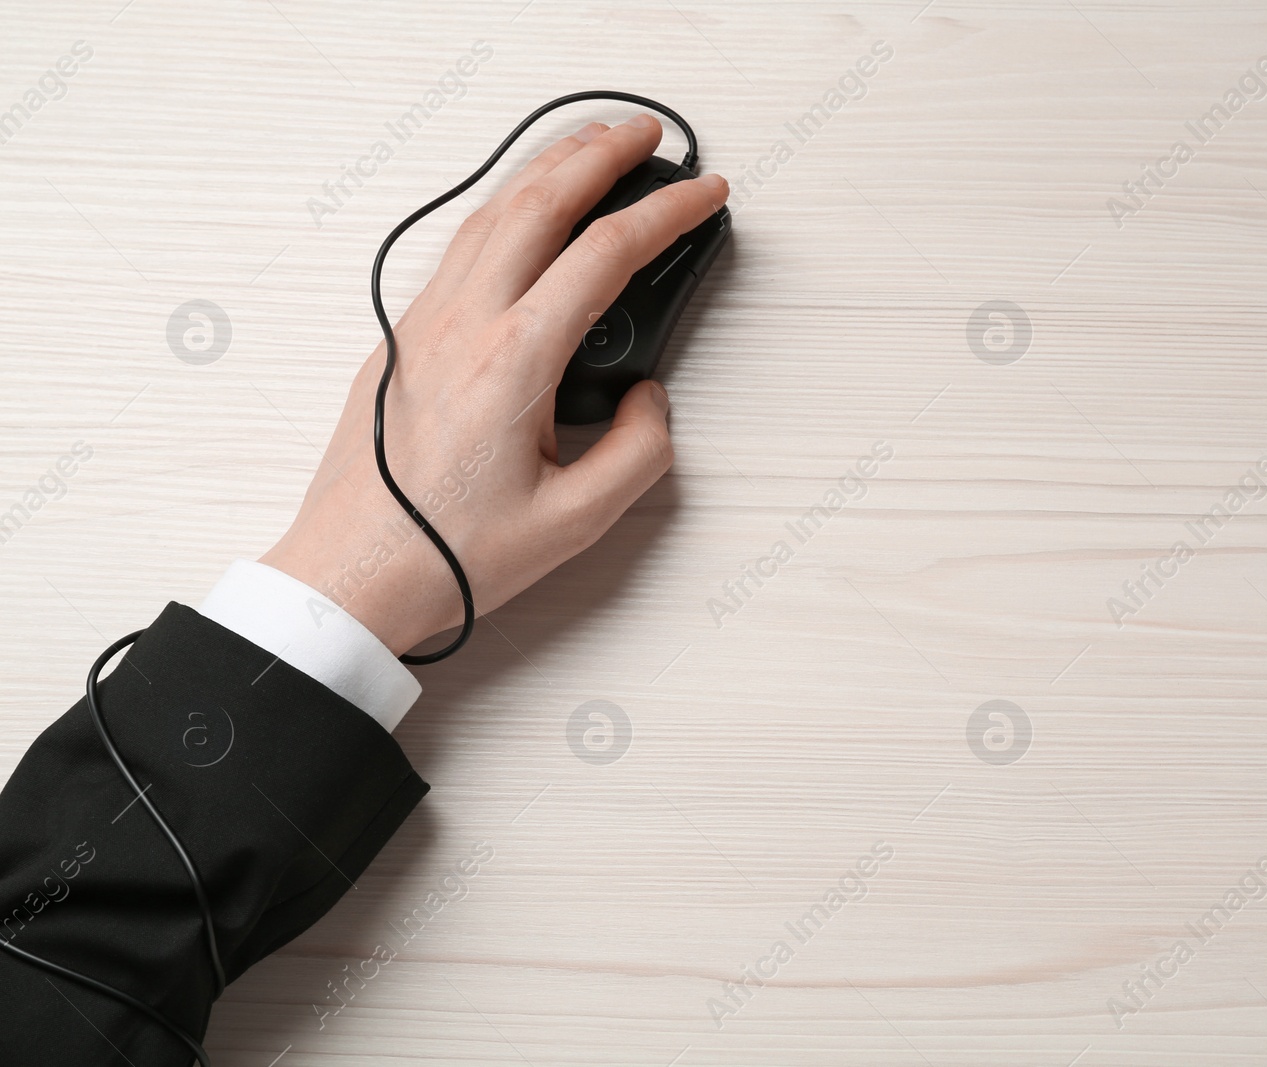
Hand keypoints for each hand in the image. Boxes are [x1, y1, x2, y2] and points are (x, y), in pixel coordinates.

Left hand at [259, 114, 728, 655]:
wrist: (351, 576)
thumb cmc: (446, 555)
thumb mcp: (574, 522)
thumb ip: (637, 452)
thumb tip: (647, 400)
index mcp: (513, 362)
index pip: (605, 254)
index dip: (665, 214)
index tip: (703, 195)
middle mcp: (462, 325)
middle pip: (538, 201)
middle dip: (600, 153)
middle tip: (647, 134)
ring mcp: (422, 325)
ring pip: (489, 212)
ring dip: (545, 168)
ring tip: (588, 147)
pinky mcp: (400, 340)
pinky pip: (458, 246)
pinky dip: (503, 207)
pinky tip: (521, 212)